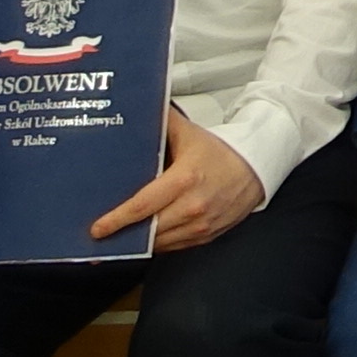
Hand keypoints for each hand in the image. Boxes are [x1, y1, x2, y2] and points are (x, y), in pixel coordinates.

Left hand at [98, 107, 267, 251]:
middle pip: (148, 230)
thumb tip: (141, 109)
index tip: (98, 228)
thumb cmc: (223, 152)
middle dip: (123, 236)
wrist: (257, 167)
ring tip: (120, 240)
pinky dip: (159, 243)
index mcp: (184, 180)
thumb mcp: (190, 134)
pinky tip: (146, 237)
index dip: (117, 220)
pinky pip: (174, 247)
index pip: (143, 206)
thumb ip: (163, 123)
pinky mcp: (206, 236)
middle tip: (102, 239)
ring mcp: (200, 225)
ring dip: (140, 243)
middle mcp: (192, 206)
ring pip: (159, 243)